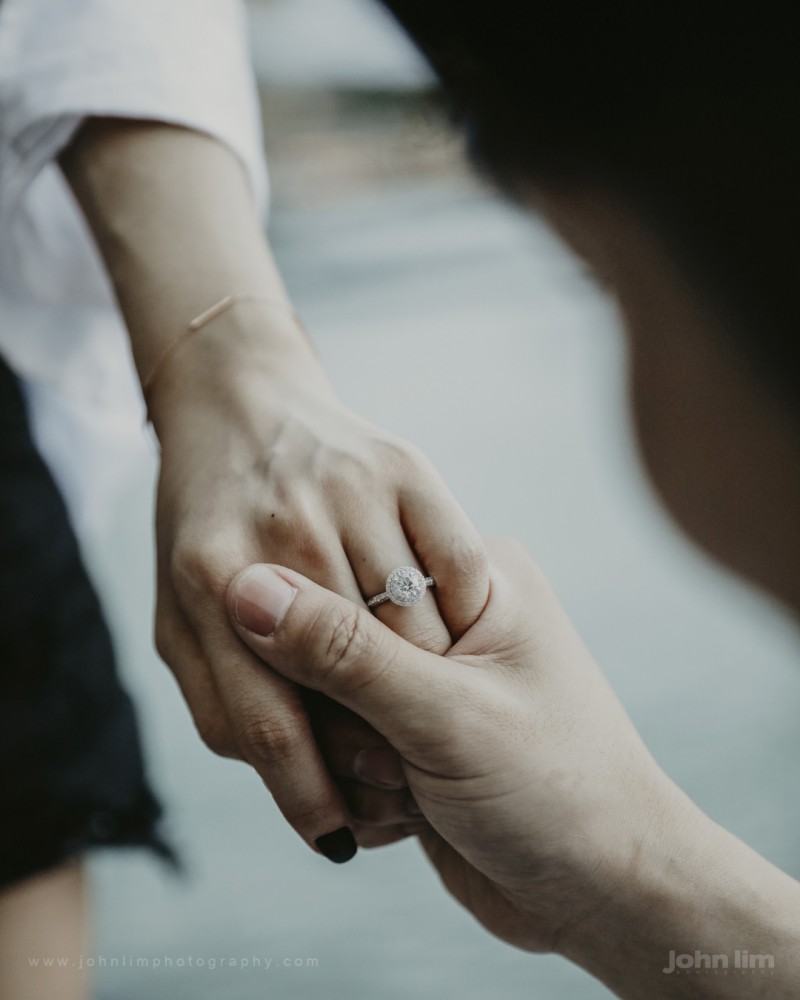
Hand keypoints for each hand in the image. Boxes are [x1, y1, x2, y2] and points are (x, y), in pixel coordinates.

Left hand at [152, 307, 488, 857]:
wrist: (238, 399)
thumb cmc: (205, 526)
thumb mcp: (180, 622)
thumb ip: (221, 700)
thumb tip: (287, 775)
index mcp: (208, 578)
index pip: (270, 724)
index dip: (309, 796)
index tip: (340, 839)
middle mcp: (279, 527)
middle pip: (358, 682)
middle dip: (380, 747)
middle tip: (392, 770)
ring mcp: (347, 488)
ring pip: (416, 629)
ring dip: (432, 688)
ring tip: (427, 707)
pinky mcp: (405, 463)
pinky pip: (460, 565)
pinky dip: (465, 612)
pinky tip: (454, 632)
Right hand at [225, 537, 799, 999]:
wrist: (607, 893)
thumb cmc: (559, 792)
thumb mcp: (447, 716)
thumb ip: (344, 652)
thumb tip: (248, 589)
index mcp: (476, 574)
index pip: (351, 568)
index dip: (330, 644)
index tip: (358, 705)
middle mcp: (450, 616)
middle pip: (331, 639)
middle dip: (346, 719)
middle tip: (396, 762)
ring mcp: (429, 677)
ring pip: (328, 699)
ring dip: (351, 761)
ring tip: (409, 792)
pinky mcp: (412, 731)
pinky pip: (343, 744)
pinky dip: (359, 789)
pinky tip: (406, 814)